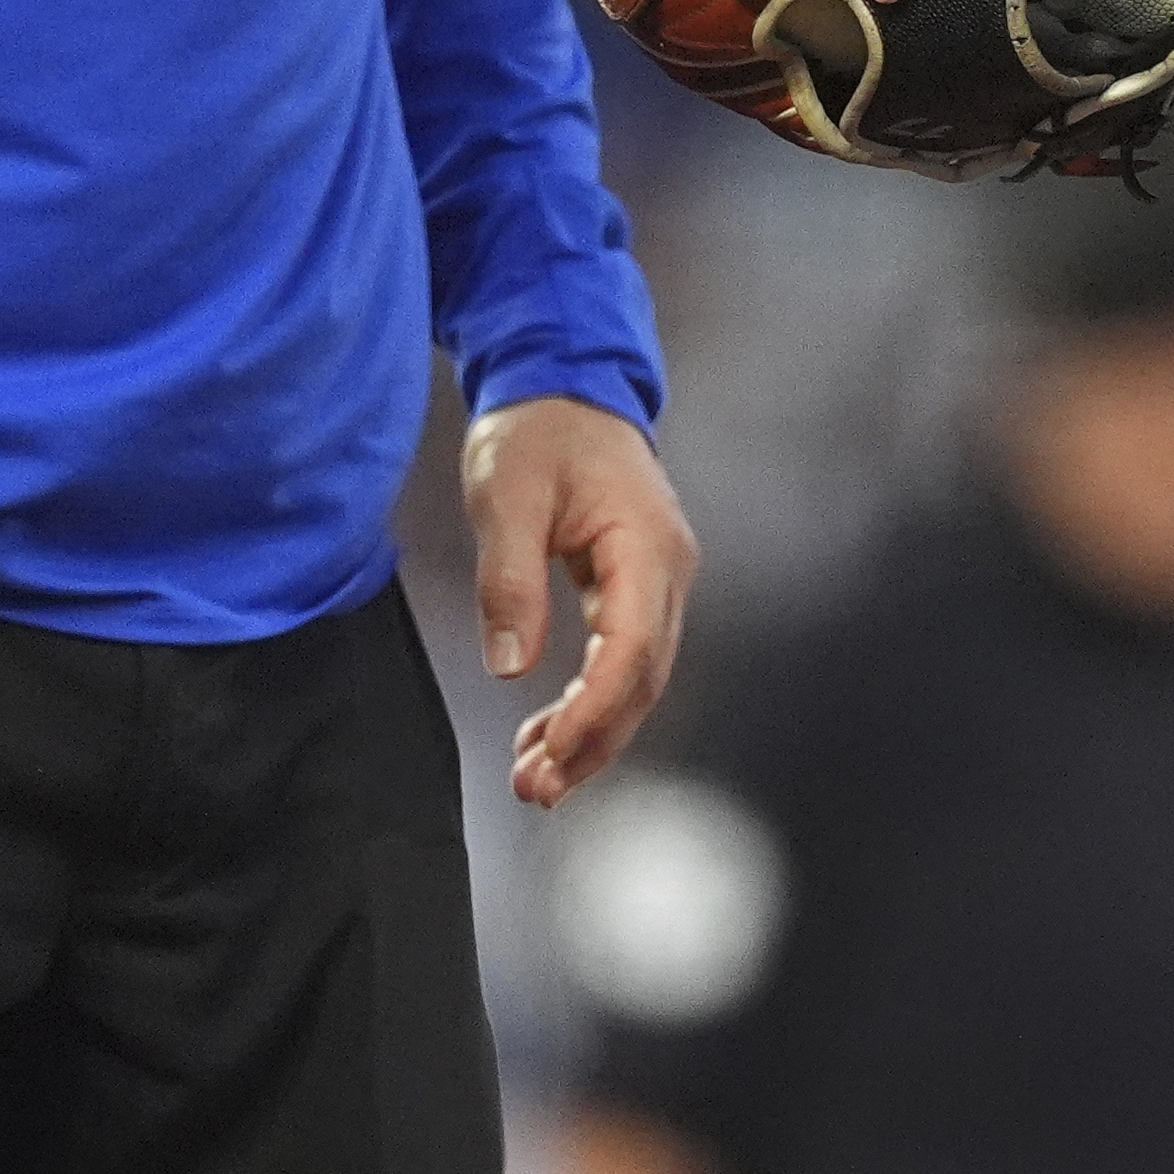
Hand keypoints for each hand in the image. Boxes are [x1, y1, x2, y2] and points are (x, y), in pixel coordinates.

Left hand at [467, 394, 697, 808]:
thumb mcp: (507, 497)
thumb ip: (510, 580)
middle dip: (593, 740)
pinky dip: (591, 704)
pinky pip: (624, 660)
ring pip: (639, 679)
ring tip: (536, 779)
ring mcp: (658, 579)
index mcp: (644, 543)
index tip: (551, 749)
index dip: (594, 708)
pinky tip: (550, 734)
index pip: (632, 646)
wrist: (565, 385)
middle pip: (644, 677)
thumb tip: (510, 666)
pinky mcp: (637, 587)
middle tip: (536, 788)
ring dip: (592, 733)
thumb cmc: (538, 430)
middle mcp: (666, 568)